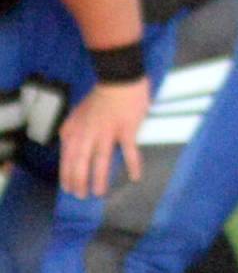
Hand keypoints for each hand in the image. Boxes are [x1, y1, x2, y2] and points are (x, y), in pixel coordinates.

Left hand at [59, 77, 149, 198]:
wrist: (119, 77)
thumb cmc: (100, 94)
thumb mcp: (78, 112)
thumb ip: (72, 130)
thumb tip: (69, 148)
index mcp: (75, 130)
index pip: (67, 159)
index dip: (67, 176)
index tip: (69, 188)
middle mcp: (88, 134)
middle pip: (80, 165)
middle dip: (79, 183)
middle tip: (82, 195)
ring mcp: (107, 133)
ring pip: (100, 163)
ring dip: (99, 180)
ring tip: (99, 192)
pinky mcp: (127, 129)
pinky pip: (129, 152)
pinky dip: (132, 166)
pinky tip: (135, 177)